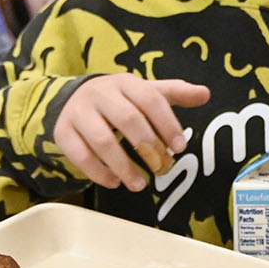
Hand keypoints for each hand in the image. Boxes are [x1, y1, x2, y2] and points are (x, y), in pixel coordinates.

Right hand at [55, 76, 211, 190]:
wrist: (72, 99)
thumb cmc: (118, 100)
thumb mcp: (145, 92)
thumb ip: (175, 94)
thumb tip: (205, 94)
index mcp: (125, 82)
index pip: (149, 99)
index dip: (167, 123)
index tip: (179, 148)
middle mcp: (100, 94)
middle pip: (127, 119)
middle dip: (148, 146)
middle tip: (163, 169)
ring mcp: (79, 113)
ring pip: (102, 141)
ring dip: (124, 166)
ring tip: (140, 184)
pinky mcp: (63, 132)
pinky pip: (80, 155)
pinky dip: (99, 172)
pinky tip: (115, 182)